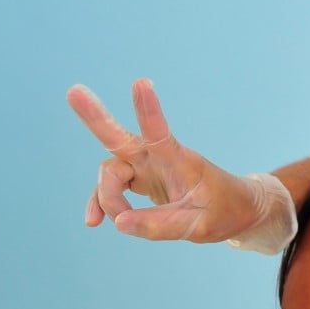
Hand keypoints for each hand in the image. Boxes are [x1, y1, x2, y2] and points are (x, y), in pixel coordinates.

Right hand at [66, 79, 295, 251]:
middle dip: (95, 116)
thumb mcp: (200, 226)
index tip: (141, 82)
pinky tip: (93, 220)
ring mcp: (147, 168)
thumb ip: (161, 225)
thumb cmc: (223, 212)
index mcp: (179, 161)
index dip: (149, 110)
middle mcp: (158, 158)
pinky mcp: (140, 180)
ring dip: (106, 196)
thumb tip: (119, 223)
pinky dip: (101, 203)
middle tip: (73, 91)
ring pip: (111, 172)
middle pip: (120, 137)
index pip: (160, 132)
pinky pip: (110, 189)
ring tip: (112, 220)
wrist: (235, 211)